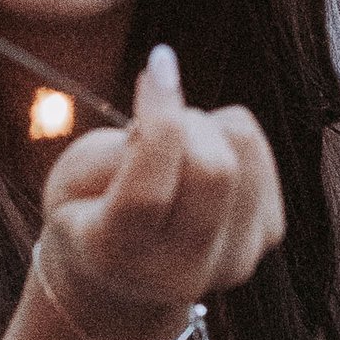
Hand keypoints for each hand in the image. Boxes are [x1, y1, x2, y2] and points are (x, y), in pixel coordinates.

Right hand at [36, 46, 282, 339]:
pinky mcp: (267, 235)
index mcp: (117, 256)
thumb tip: (174, 111)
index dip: (156, 118)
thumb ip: (115, 152)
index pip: (147, 194)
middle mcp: (183, 270)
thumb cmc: (88, 210)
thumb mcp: (72, 178)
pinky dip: (225, 137)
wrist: (128, 275)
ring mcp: (234, 258)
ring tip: (172, 151)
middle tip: (150, 122)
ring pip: (241, 145)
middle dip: (183, 119)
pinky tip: (197, 167)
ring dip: (203, 126)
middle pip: (214, 170)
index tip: (157, 63)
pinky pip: (255, 147)